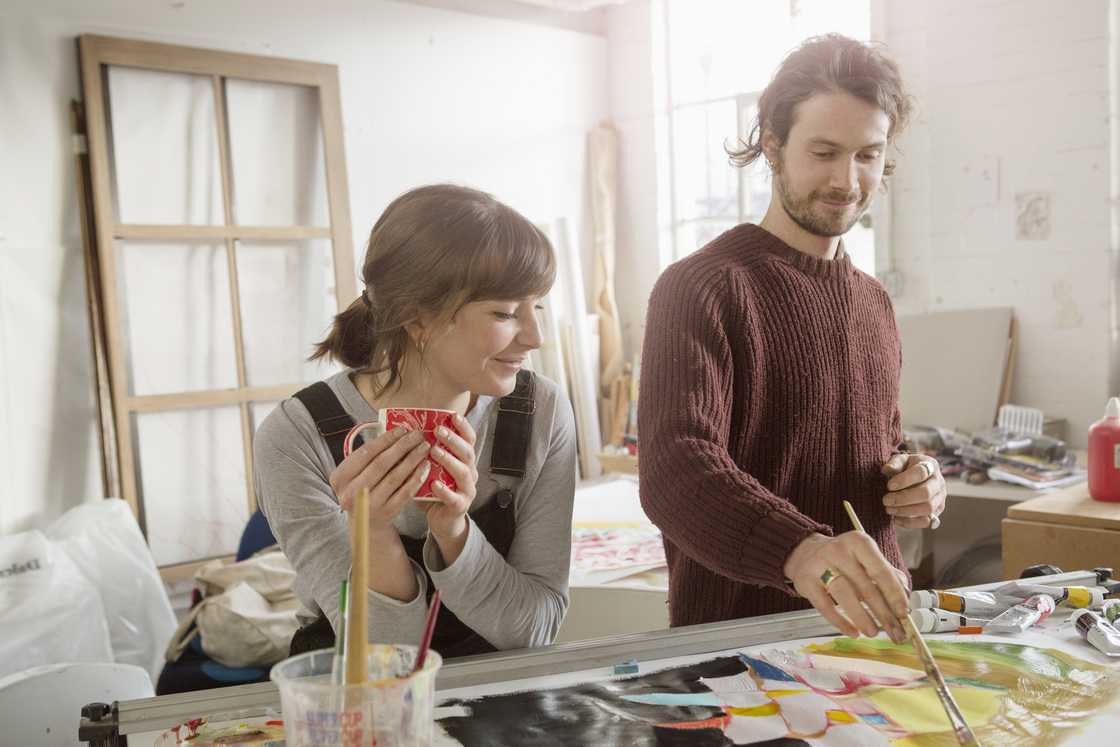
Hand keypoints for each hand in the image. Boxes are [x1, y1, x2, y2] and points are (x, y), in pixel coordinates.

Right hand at [329, 426, 430, 535]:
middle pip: (381, 463)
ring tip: (424, 447)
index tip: (402, 429)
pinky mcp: (387, 512)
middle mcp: (351, 492)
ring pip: (395, 476)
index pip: (365, 453)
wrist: (367, 521)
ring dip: (412, 459)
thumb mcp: (356, 473)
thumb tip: (396, 432)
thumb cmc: (362, 488)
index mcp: (340, 478)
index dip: (386, 439)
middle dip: (402, 446)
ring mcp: (370, 504)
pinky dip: (417, 477)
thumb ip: (369, 456)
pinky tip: (425, 465)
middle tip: (417, 435)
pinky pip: (406, 491)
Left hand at [420, 414, 477, 549]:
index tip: (453, 416)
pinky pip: (454, 498)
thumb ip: (423, 454)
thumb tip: (403, 432)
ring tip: (434, 452)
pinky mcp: (460, 506)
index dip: (463, 427)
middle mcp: (470, 473)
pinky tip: (434, 484)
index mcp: (464, 461)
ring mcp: (467, 490)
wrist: (442, 520)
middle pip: (468, 453)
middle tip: (439, 431)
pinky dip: (445, 491)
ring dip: (449, 461)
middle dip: (454, 440)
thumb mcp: (430, 469)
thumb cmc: (434, 490)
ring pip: (463, 473)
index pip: (469, 440)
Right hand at [783, 531, 909, 642]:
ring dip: (863, 618)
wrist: (803, 551)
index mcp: (858, 542)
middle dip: (883, 613)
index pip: (880, 571)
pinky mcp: (805, 581)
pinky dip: (841, 622)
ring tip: (874, 632)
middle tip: (896, 631)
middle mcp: (838, 551)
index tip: (903, 613)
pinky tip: (853, 632)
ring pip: (845, 596)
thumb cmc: (841, 558)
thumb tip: (905, 594)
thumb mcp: (864, 556)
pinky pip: (825, 606)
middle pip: (865, 587)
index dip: (894, 594)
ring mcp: (819, 565)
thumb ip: (885, 572)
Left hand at [881, 453, 945, 528]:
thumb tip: (886, 469)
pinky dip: (910, 523)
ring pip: (927, 509)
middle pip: (926, 494)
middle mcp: (938, 483)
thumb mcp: (900, 460)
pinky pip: (927, 522)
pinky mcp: (936, 512)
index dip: (904, 480)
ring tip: (889, 509)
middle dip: (903, 499)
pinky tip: (895, 519)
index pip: (921, 473)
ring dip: (905, 511)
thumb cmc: (906, 468)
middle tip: (885, 500)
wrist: (916, 477)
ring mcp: (940, 498)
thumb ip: (894, 463)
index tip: (889, 486)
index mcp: (930, 466)